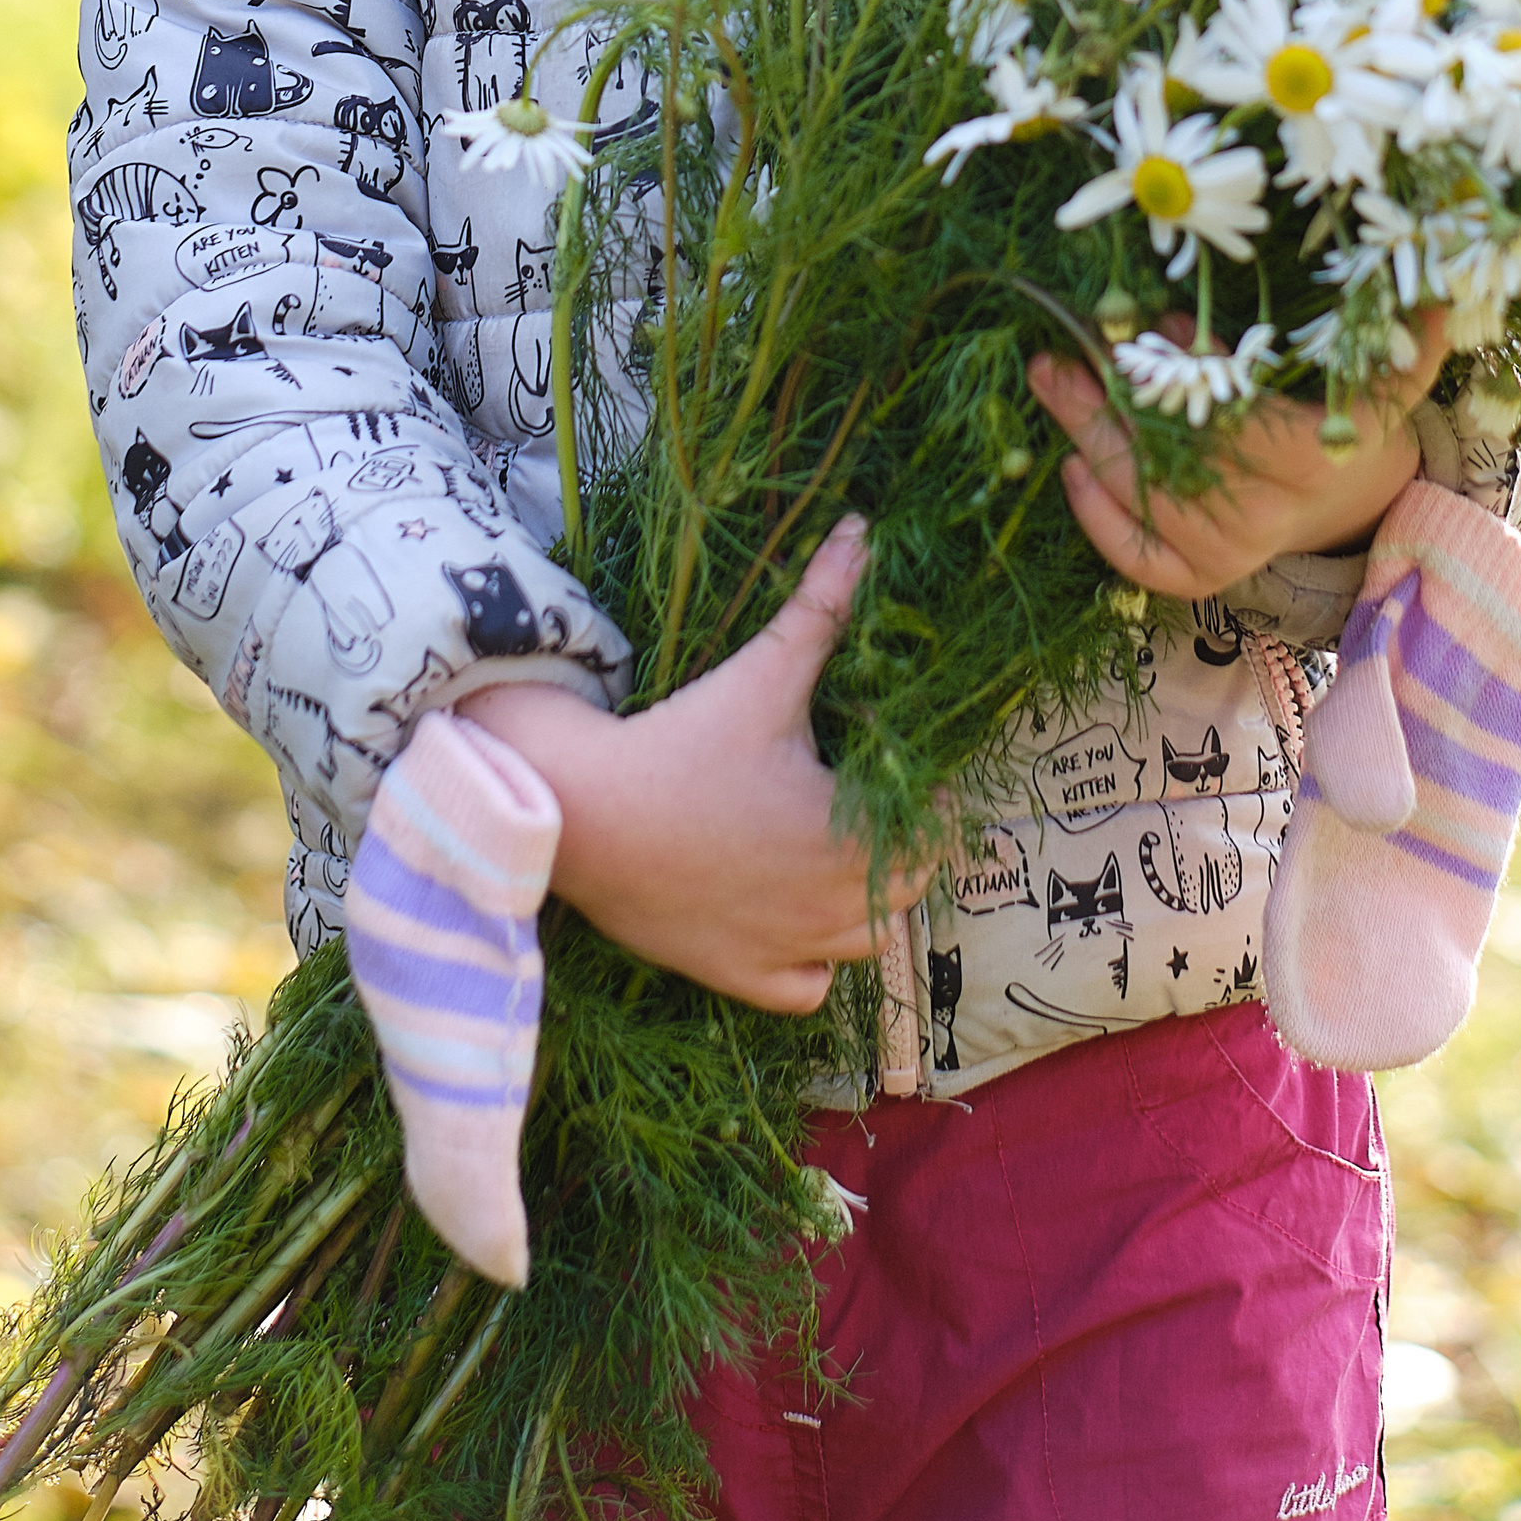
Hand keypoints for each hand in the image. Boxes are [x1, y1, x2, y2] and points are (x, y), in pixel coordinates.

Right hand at [455, 517, 932, 1014]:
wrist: (581, 814)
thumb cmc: (681, 742)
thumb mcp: (764, 673)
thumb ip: (823, 605)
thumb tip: (864, 531)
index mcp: (851, 838)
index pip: (940, 834)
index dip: (931, 797)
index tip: (901, 763)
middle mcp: (830, 906)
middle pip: (910, 887)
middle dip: (903, 843)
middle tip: (869, 796)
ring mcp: (786, 949)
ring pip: (866, 942)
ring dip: (866, 901)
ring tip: (838, 850)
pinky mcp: (736, 975)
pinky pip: (806, 990)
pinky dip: (814, 963)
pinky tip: (793, 916)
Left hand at [1025, 311, 1446, 600]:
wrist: (1346, 501)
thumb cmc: (1334, 421)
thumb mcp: (1344, 377)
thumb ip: (1289, 344)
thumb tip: (1189, 312)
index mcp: (1309, 460)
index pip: (1226, 418)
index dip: (1176, 378)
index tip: (1134, 335)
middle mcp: (1266, 515)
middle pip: (1169, 454)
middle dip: (1106, 402)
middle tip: (1057, 357)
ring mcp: (1231, 553)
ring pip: (1143, 496)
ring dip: (1090, 437)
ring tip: (1054, 383)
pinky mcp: (1203, 578)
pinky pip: (1138, 555)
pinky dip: (1098, 514)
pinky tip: (1074, 467)